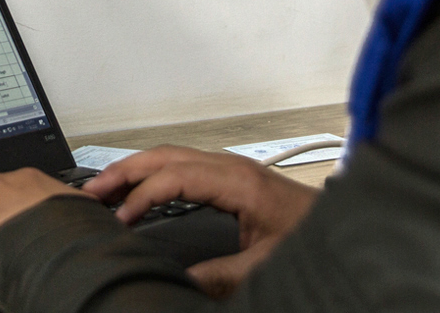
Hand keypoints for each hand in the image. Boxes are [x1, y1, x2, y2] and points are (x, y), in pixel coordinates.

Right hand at [84, 147, 318, 297]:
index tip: (122, 221)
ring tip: (104, 188)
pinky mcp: (232, 177)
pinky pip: (182, 164)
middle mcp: (232, 166)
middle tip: (90, 191)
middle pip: (165, 156)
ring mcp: (231, 168)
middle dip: (124, 171)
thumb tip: (181, 282)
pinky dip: (154, 173)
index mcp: (238, 181)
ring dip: (136, 169)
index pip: (175, 178)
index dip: (143, 197)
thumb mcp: (267, 263)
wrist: (349, 227)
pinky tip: (142, 190)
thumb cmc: (316, 237)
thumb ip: (222, 275)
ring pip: (171, 156)